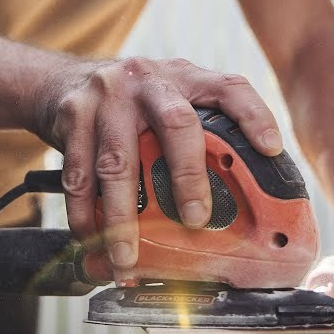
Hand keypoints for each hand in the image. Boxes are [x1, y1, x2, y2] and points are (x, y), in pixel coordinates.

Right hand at [32, 56, 282, 280]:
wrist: (61, 82)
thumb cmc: (131, 104)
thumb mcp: (171, 99)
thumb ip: (200, 130)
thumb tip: (243, 194)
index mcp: (184, 77)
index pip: (230, 88)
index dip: (255, 116)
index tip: (271, 149)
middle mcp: (148, 80)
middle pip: (176, 123)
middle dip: (187, 177)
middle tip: (195, 220)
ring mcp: (107, 96)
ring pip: (118, 161)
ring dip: (123, 217)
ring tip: (127, 256)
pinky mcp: (72, 116)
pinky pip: (78, 174)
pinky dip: (85, 214)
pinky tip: (92, 239)